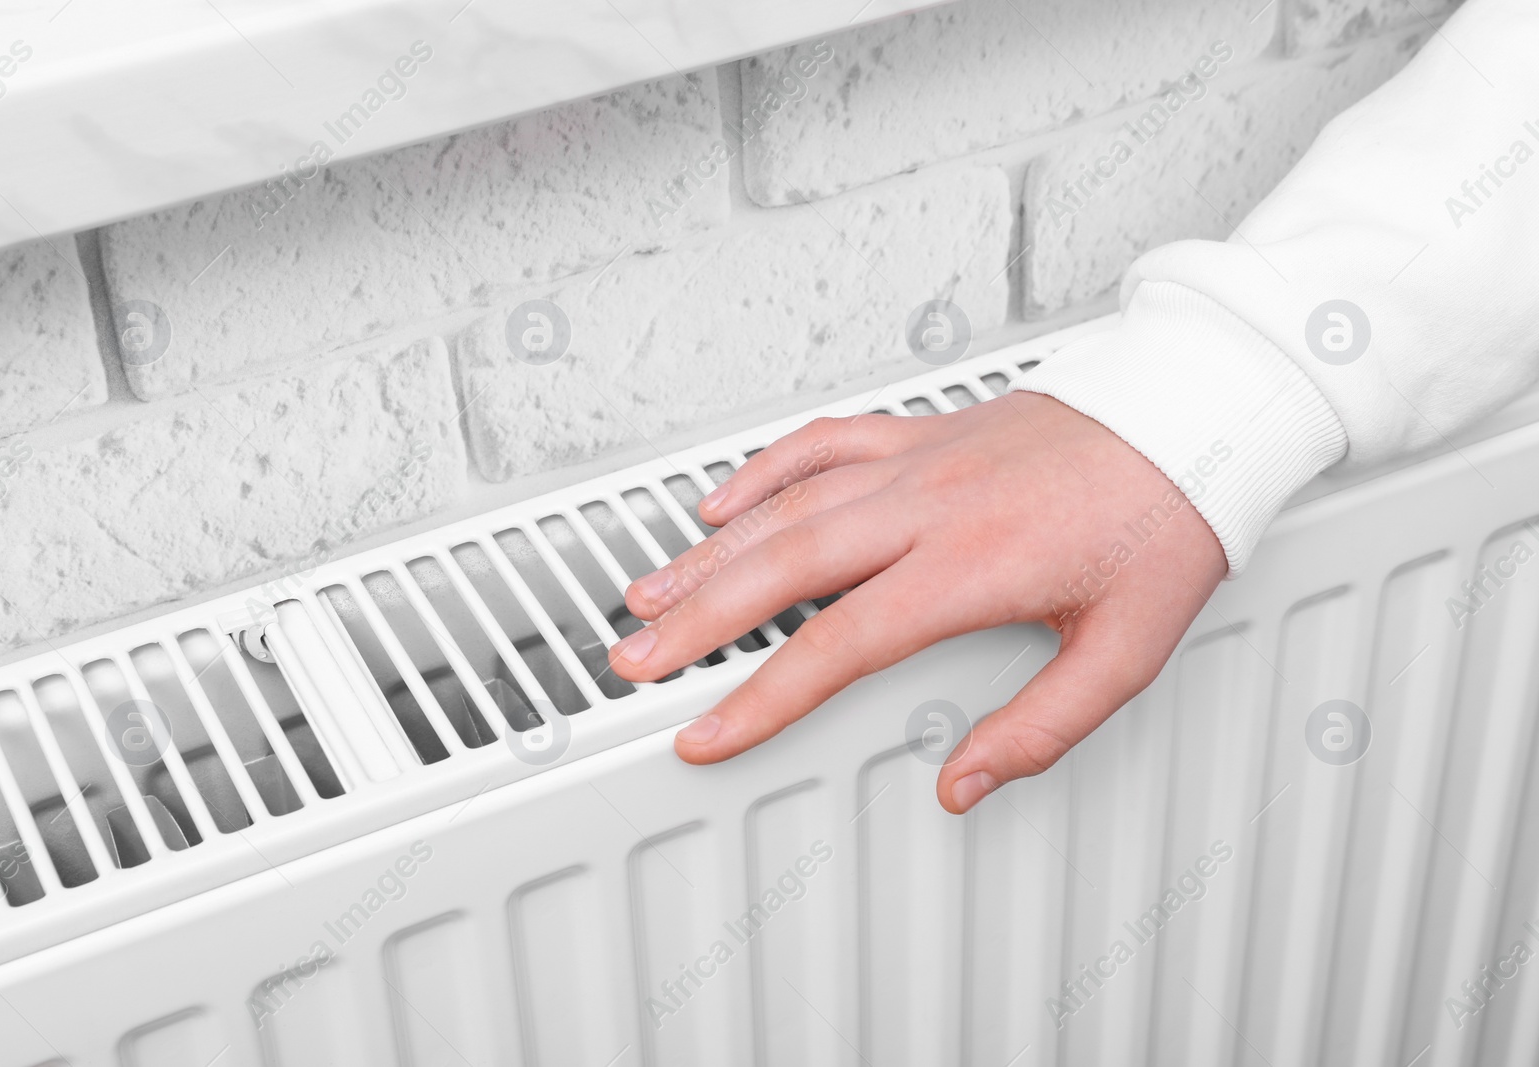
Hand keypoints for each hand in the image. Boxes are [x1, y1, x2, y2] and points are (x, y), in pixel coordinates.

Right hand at [607, 392, 1226, 812]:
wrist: (1191, 413)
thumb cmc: (1164, 523)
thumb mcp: (1127, 649)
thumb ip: (1042, 727)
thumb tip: (965, 783)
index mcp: (970, 565)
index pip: (837, 643)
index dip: (760, 697)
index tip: (705, 732)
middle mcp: (926, 506)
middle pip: (780, 567)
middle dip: (695, 621)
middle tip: (635, 659)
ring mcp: (916, 460)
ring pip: (784, 506)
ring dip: (706, 554)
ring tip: (647, 595)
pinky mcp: (921, 432)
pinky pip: (820, 443)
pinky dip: (762, 471)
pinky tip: (722, 501)